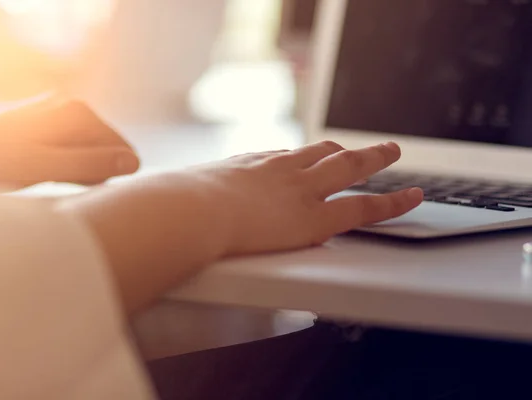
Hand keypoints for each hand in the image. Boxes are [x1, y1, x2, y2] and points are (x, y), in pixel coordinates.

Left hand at [0, 99, 139, 188]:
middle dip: (90, 171)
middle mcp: (70, 105)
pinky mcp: (44, 122)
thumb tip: (134, 163)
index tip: (83, 188)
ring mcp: (56, 112)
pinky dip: (62, 164)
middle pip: (103, 148)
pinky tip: (41, 171)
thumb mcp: (48, 168)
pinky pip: (70, 148)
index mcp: (76, 112)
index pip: (119, 148)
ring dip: (74, 170)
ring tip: (45, 176)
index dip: (108, 174)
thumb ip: (93, 164)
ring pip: (86, 150)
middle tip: (57, 181)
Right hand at [60, 140, 421, 311]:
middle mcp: (275, 170)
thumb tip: (129, 212)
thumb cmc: (170, 210)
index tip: (305, 155)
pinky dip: (392, 201)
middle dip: (340, 149)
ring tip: (392, 152)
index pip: (278, 156)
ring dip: (373, 158)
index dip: (297, 156)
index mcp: (243, 167)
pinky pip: (364, 205)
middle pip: (317, 152)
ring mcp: (297, 189)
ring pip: (348, 167)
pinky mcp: (313, 214)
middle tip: (355, 145)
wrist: (182, 213)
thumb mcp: (166, 202)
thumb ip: (159, 205)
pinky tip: (412, 196)